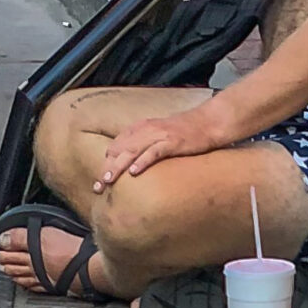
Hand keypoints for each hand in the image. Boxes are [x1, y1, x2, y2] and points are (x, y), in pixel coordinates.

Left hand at [95, 103, 222, 189]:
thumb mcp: (160, 134)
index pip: (117, 144)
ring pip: (133, 150)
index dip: (106, 162)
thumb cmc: (186, 131)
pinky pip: (155, 151)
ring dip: (119, 166)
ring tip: (108, 180)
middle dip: (107, 167)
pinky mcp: (173, 141)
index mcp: (142, 127)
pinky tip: (134, 172)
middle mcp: (148, 129)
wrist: (210, 121)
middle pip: (121, 149)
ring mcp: (161, 134)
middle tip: (97, 186)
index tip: (98, 180)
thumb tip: (130, 164)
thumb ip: (144, 144)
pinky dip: (143, 161)